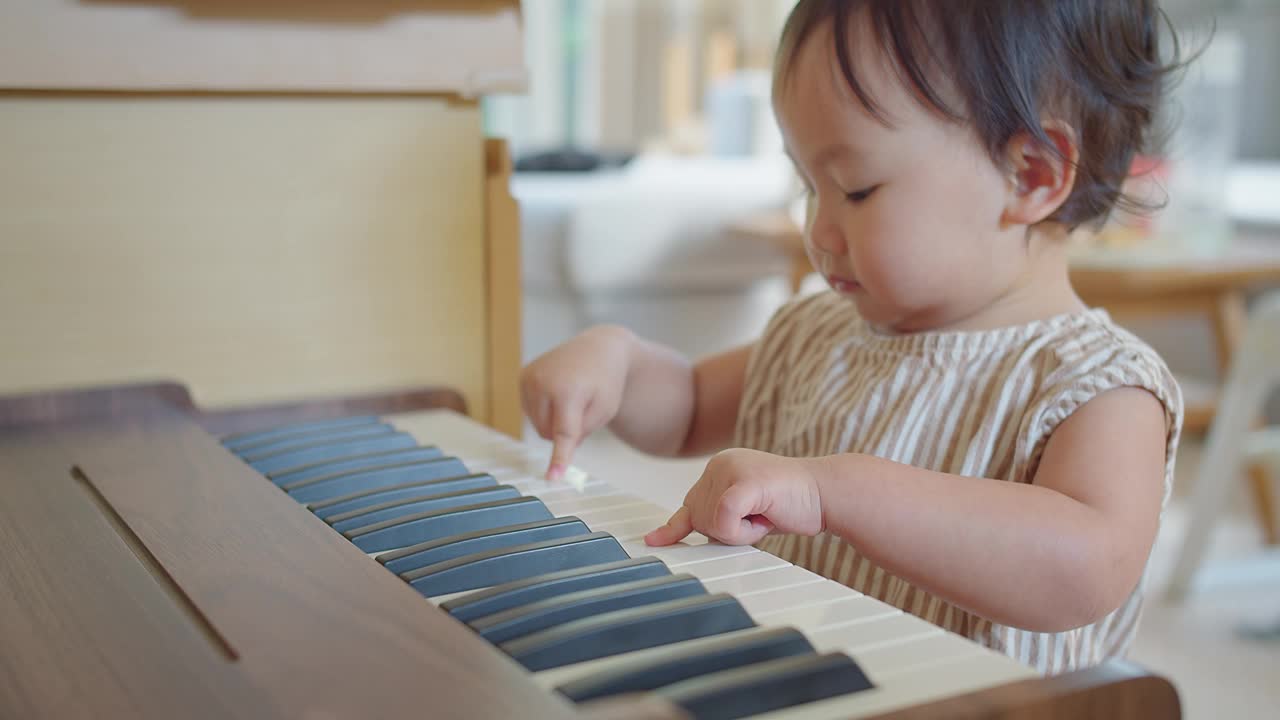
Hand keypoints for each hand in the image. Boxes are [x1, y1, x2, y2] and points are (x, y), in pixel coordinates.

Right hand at [520, 325, 633, 478]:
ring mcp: (530, 377)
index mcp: (569, 390)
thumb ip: (580, 434)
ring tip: (573, 399)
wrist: (599, 349)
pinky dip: (545, 410)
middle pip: (547, 433)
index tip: (552, 478)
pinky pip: (530, 412)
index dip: (558, 458)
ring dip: (554, 422)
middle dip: (565, 431)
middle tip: (583, 410)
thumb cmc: (606, 383)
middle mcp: (543, 381)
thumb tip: (556, 452)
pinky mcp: (523, 376)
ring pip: (537, 425)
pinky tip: (560, 393)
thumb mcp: (603, 411)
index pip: (563, 433)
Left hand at [645, 449, 824, 545]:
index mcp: (719, 467)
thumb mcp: (745, 509)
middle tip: (759, 519)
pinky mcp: (745, 482)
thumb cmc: (791, 503)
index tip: (655, 541)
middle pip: (698, 519)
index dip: (679, 527)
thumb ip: (718, 515)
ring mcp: (732, 469)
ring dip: (740, 533)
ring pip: (711, 524)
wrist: (828, 493)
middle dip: (727, 532)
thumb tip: (678, 531)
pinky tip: (765, 519)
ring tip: (766, 515)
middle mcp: (720, 463)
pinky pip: (724, 521)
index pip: (690, 505)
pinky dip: (744, 532)